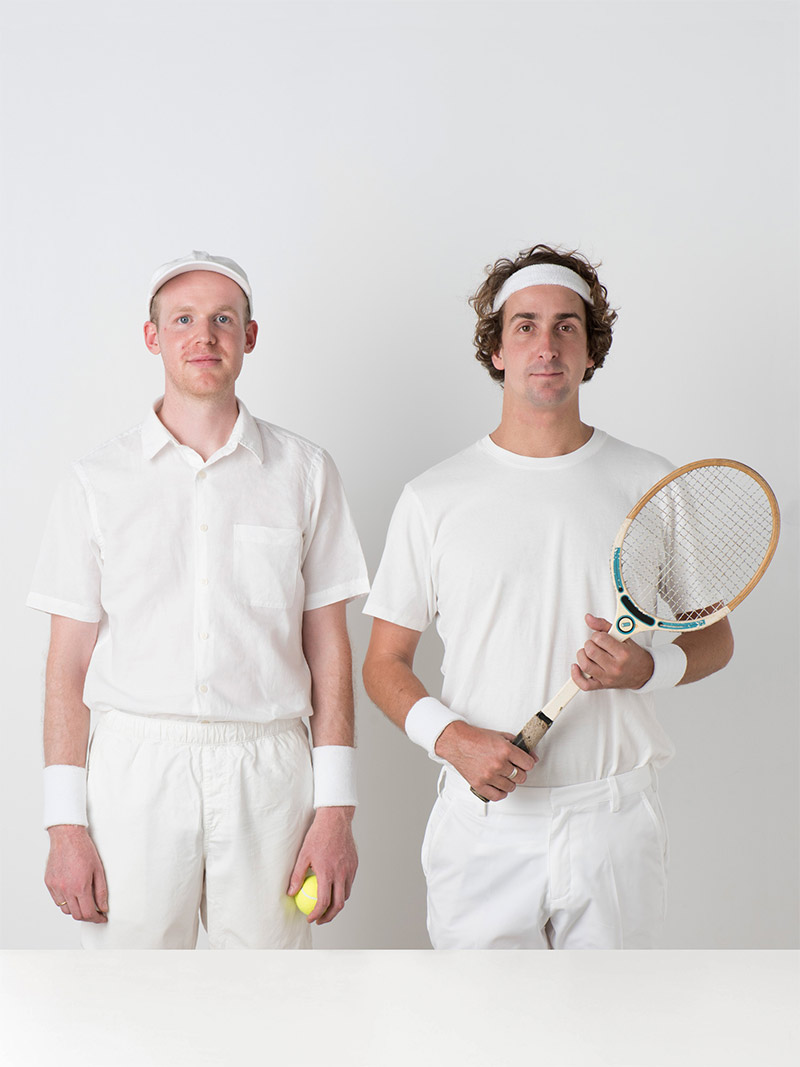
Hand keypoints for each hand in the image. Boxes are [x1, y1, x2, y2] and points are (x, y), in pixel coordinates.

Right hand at [45, 825, 107, 922]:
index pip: (88, 913)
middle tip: (95, 911)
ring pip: (65, 910)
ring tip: (84, 901)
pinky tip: (73, 893)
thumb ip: (101, 891)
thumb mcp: (98, 870)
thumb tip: (103, 907)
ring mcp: (56, 887)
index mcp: (80, 887)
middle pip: (76, 915)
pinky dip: (66, 901)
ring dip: (76, 909)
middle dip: (88, 916)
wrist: (67, 837)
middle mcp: (66, 889)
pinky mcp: (49, 883)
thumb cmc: (83, 849)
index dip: (97, 918)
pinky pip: (57, 900)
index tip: (102, 917)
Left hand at [287, 807, 357, 924]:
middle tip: (320, 919)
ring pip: (346, 895)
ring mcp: (349, 869)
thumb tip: (290, 892)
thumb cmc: (318, 836)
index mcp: (327, 873)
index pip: (323, 902)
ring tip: (327, 906)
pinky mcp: (354, 864)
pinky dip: (343, 891)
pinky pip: (350, 883)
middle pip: (338, 904)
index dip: (316, 914)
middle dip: (329, 917)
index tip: (310, 919)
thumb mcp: (303, 855)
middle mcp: (341, 873)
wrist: (335, 820)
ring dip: (337, 904)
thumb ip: (297, 876)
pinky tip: (334, 889)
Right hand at [434, 720, 536, 802]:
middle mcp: (498, 764)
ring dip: (509, 782)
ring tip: (503, 775)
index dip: (527, 763)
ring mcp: (489, 776)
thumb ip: (518, 746)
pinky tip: (498, 785)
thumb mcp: (501, 736)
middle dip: (519, 772)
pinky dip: (500, 792)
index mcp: (505, 750)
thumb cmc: (476, 738)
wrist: (457, 742)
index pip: (528, 764)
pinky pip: (497, 796)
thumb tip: (532, 756)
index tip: (524, 762)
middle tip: (513, 767)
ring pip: (511, 787)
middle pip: (521, 777)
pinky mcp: (479, 785)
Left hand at [572, 613, 654, 691]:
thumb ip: (604, 625)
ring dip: (582, 656)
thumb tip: (588, 618)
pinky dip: (576, 676)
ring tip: (588, 653)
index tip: (600, 637)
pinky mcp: (603, 685)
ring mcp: (608, 678)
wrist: (644, 673)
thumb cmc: (633, 655)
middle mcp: (615, 667)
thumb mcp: (623, 636)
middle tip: (595, 644)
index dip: (596, 635)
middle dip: (589, 644)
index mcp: (623, 653)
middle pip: (591, 652)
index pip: (600, 639)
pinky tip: (577, 667)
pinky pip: (585, 685)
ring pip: (585, 666)